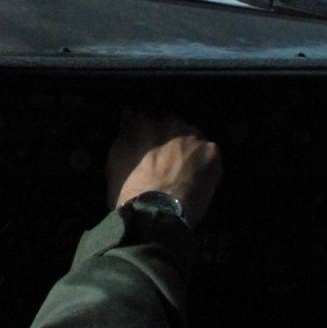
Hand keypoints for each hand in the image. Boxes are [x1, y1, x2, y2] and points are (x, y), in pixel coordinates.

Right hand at [105, 109, 222, 227]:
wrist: (156, 212)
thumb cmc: (128, 189)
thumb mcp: (114, 160)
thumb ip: (124, 134)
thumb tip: (130, 116)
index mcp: (143, 121)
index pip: (146, 115)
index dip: (147, 129)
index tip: (146, 140)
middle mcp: (170, 121)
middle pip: (172, 122)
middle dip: (169, 135)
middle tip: (165, 157)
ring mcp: (193, 134)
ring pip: (192, 136)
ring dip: (187, 147)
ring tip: (182, 168)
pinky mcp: (212, 151)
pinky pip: (208, 152)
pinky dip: (203, 161)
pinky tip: (195, 177)